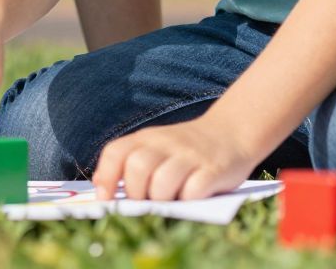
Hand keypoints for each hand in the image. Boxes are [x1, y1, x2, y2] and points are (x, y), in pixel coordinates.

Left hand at [92, 115, 259, 201]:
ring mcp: (191, 156)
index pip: (116, 152)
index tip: (105, 199)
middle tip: (145, 202)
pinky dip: (187, 201)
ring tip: (169, 201)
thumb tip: (103, 192)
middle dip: (136, 193)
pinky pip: (192, 191)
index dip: (106, 177)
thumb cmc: (186, 150)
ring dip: (162, 200)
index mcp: (147, 138)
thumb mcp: (157, 147)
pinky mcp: (213, 170)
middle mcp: (167, 143)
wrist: (232, 132)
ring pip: (162, 183)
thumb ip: (132, 164)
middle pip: (138, 168)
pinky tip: (191, 198)